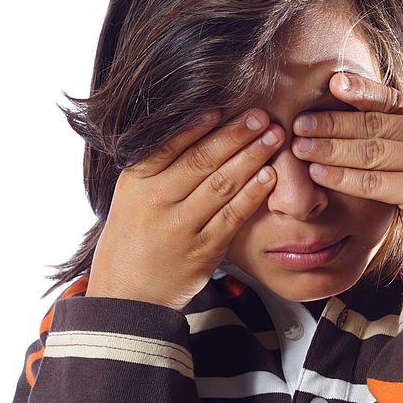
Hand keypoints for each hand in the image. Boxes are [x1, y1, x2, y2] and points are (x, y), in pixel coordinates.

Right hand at [86, 108, 284, 310]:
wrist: (128, 296)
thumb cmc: (133, 240)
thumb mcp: (131, 198)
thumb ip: (156, 167)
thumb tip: (195, 126)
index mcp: (137, 183)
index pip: (170, 145)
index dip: (198, 124)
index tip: (224, 105)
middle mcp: (157, 202)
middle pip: (201, 160)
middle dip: (236, 134)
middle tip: (262, 116)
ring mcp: (180, 228)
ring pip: (221, 184)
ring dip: (252, 157)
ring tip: (274, 138)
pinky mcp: (202, 251)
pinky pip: (232, 216)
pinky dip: (252, 194)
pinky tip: (269, 176)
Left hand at [289, 72, 402, 271]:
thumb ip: (395, 132)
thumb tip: (344, 102)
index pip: (392, 98)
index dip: (359, 89)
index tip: (329, 83)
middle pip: (376, 125)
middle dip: (332, 123)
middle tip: (298, 123)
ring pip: (372, 152)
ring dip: (330, 149)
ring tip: (300, 148)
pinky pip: (375, 183)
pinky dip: (342, 177)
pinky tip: (318, 173)